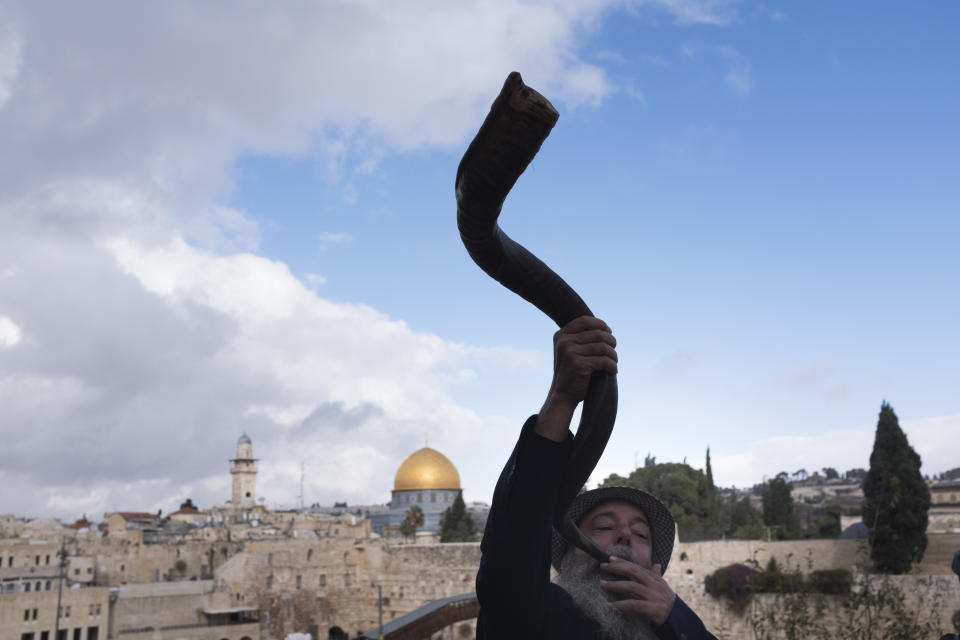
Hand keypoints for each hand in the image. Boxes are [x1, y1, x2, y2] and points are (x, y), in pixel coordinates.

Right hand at [536, 316, 616, 440]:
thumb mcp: (570, 351)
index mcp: (561, 336)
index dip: (600, 324)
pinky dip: (612, 366)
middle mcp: (564, 342)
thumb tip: (605, 327)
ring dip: (613, 355)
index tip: (609, 332)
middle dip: (611, 341)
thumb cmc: (571, 373)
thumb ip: (581, 338)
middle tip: (614, 350)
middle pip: (597, 334)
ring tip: (614, 362)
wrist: (563, 396)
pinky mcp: (579, 365)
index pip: (585, 321)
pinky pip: (604, 361)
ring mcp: (570, 353)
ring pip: (603, 347)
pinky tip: (613, 371)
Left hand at [599, 557, 675, 626]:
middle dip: (617, 568)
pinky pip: (634, 605)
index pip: (636, 567)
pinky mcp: (652, 608)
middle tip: (603, 566)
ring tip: (602, 584)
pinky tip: (611, 605)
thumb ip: (656, 576)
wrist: (679, 618)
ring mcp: (653, 596)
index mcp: (654, 578)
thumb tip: (656, 564)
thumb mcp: (662, 587)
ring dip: (615, 585)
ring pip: (632, 586)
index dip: (623, 562)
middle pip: (633, 572)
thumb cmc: (668, 601)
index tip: (610, 558)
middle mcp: (653, 584)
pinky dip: (622, 605)